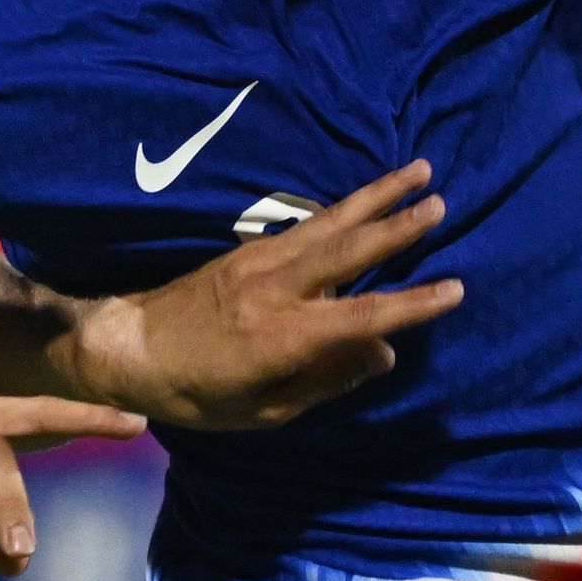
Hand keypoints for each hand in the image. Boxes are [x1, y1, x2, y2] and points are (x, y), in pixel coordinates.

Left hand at [77, 163, 463, 428]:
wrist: (126, 347)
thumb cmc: (192, 393)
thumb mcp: (260, 410)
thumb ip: (324, 380)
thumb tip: (383, 353)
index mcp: (282, 335)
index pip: (363, 316)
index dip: (412, 305)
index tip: (455, 289)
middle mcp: (275, 288)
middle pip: (349, 250)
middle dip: (399, 225)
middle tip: (441, 201)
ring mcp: (259, 261)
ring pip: (329, 223)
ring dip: (376, 197)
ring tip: (420, 171)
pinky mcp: (246, 249)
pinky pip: (306, 225)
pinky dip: (342, 209)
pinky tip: (365, 200)